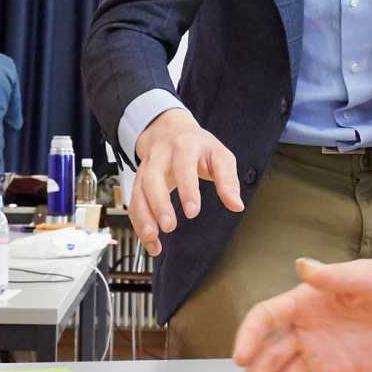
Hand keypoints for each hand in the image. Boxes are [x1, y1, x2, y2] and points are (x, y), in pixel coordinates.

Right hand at [129, 109, 243, 254]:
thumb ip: (228, 180)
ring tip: (153, 237)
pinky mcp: (139, 181)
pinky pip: (134, 202)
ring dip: (143, 216)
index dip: (187, 188)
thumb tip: (236, 205)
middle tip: (169, 226)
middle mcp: (161, 156)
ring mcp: (146, 168)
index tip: (193, 211)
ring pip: (139, 192)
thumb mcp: (219, 155)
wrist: (168, 129)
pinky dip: (139, 223)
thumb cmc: (197, 146)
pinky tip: (150, 241)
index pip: (184, 166)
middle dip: (159, 204)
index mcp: (184, 146)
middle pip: (153, 179)